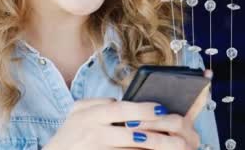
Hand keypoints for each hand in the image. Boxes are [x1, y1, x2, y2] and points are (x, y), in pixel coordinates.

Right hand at [44, 98, 200, 149]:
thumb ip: (99, 103)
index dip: (142, 108)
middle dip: (154, 130)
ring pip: (129, 149)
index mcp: (88, 114)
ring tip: (170, 143)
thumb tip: (124, 100)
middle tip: (174, 127)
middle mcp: (91, 132)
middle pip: (129, 132)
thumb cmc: (69, 133)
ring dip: (150, 147)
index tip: (161, 108)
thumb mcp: (77, 112)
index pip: (119, 109)